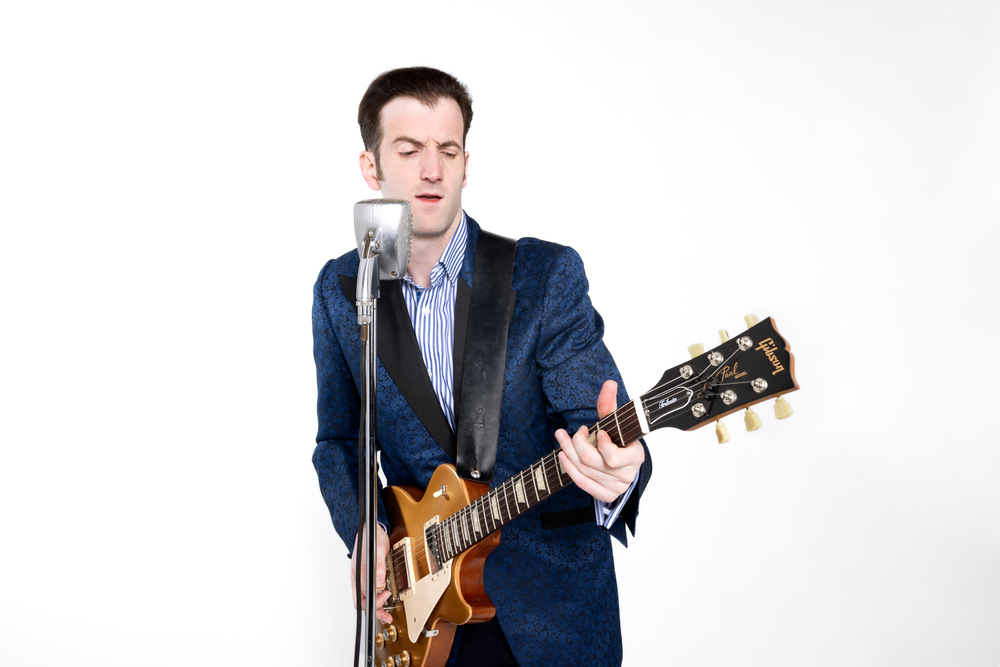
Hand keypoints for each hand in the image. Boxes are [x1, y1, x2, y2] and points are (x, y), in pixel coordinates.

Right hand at [350, 524, 391, 623]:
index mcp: (357, 574)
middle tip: (387, 616)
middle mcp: (358, 579)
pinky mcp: (368, 576)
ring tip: (387, 612)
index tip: (385, 597)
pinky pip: (370, 591)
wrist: (370, 528)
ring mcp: (362, 578)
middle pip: (363, 602)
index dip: (373, 603)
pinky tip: (384, 597)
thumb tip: (379, 583)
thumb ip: (378, 567)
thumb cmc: (371, 537)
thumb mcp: (378, 550)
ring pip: (366, 598)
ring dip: (377, 606)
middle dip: (375, 611)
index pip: (361, 598)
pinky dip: (377, 597)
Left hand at [555, 380, 644, 502]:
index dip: (599, 442)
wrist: (623, 464)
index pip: (612, 455)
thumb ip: (610, 405)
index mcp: (635, 457)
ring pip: (583, 469)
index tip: (597, 431)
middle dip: (576, 442)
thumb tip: (609, 383)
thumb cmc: (619, 441)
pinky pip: (582, 483)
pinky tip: (562, 455)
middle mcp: (626, 475)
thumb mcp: (616, 423)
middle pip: (590, 461)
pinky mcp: (605, 495)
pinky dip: (569, 468)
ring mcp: (615, 487)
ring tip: (562, 437)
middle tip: (572, 432)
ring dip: (568, 451)